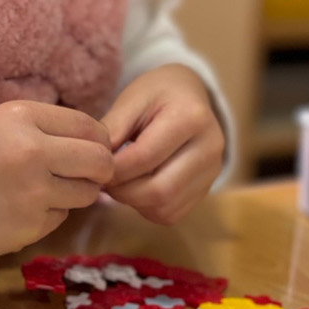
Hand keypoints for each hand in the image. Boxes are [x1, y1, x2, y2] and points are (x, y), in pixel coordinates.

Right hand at [0, 100, 113, 263]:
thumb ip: (45, 130)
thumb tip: (98, 144)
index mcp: (23, 117)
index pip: (91, 127)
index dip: (97, 142)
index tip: (86, 152)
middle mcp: (32, 151)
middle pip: (101, 161)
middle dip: (99, 171)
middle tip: (82, 176)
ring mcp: (32, 192)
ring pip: (87, 194)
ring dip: (74, 195)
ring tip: (41, 192)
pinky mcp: (27, 227)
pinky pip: (60, 219)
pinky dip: (47, 216)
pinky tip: (16, 211)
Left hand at [100, 65, 224, 225]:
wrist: (188, 95)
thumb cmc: (156, 95)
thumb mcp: (131, 100)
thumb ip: (112, 129)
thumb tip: (95, 164)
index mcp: (191, 117)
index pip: (145, 157)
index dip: (114, 169)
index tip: (95, 167)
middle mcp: (210, 147)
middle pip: (160, 189)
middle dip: (123, 191)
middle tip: (104, 180)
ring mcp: (213, 171)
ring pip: (166, 207)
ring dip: (134, 202)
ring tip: (119, 182)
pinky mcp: (207, 189)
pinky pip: (172, 213)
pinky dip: (147, 207)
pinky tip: (137, 187)